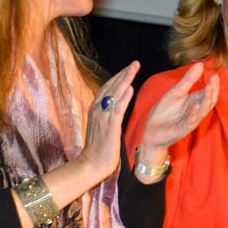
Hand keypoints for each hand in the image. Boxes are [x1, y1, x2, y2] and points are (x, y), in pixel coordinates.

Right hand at [80, 61, 139, 179]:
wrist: (92, 163)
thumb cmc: (99, 147)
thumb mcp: (103, 126)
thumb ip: (109, 114)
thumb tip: (118, 104)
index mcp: (96, 109)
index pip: (108, 88)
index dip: (118, 77)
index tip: (129, 68)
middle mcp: (97, 110)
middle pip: (111, 87)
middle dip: (123, 74)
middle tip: (135, 63)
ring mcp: (102, 117)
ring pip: (114, 94)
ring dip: (125, 80)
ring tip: (134, 68)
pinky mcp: (109, 127)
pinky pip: (117, 109)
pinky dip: (124, 98)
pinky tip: (130, 88)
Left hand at [138, 62, 219, 158]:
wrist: (151, 131)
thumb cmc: (164, 113)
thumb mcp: (176, 92)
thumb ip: (188, 80)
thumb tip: (200, 64)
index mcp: (194, 102)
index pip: (208, 93)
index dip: (212, 85)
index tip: (215, 74)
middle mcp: (195, 112)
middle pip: (208, 102)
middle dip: (212, 91)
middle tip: (214, 79)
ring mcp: (189, 122)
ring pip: (202, 112)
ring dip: (206, 100)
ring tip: (208, 88)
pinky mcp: (182, 130)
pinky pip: (190, 123)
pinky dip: (193, 114)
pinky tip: (195, 106)